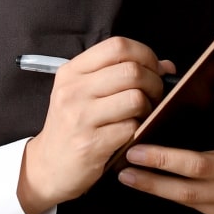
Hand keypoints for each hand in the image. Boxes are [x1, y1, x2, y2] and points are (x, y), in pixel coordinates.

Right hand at [17, 37, 172, 213]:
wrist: (47, 167)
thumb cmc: (72, 126)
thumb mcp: (84, 93)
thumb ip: (120, 74)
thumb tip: (166, 66)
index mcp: (72, 72)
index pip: (117, 46)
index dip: (144, 54)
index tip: (152, 69)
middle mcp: (73, 90)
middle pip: (131, 71)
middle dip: (154, 83)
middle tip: (154, 95)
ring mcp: (80, 117)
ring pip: (135, 98)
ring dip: (149, 108)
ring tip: (143, 115)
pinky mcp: (90, 144)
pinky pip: (131, 128)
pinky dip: (139, 130)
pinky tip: (131, 133)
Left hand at [117, 85, 213, 213]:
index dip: (201, 126)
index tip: (160, 120)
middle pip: (194, 173)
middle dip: (159, 165)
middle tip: (130, 155)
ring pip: (188, 196)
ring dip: (155, 186)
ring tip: (127, 175)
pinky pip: (194, 207)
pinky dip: (170, 196)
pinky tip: (149, 187)